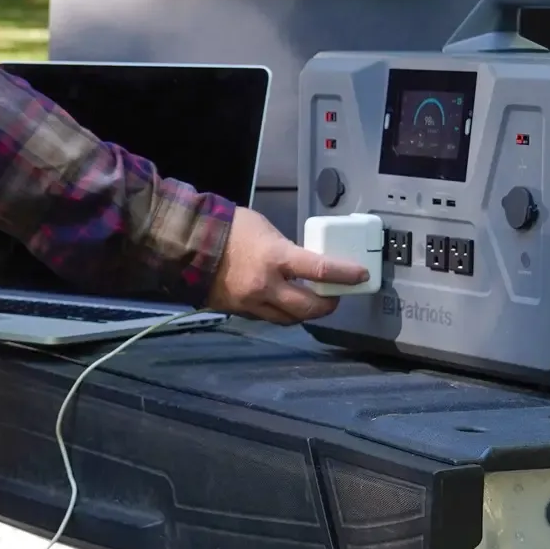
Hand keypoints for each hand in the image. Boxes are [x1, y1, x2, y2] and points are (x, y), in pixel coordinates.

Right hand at [204, 207, 368, 324]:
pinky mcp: (240, 311)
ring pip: (290, 320)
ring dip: (306, 313)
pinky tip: (285, 302)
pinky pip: (269, 318)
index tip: (361, 275)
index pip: (320, 270)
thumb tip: (301, 261)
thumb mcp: (265, 229)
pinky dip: (281, 312)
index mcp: (275, 258)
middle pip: (310, 308)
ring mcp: (252, 303)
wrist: (188, 245)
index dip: (346, 274)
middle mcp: (267, 286)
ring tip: (312, 301)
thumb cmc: (227, 228)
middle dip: (329, 304)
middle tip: (337, 295)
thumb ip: (285, 248)